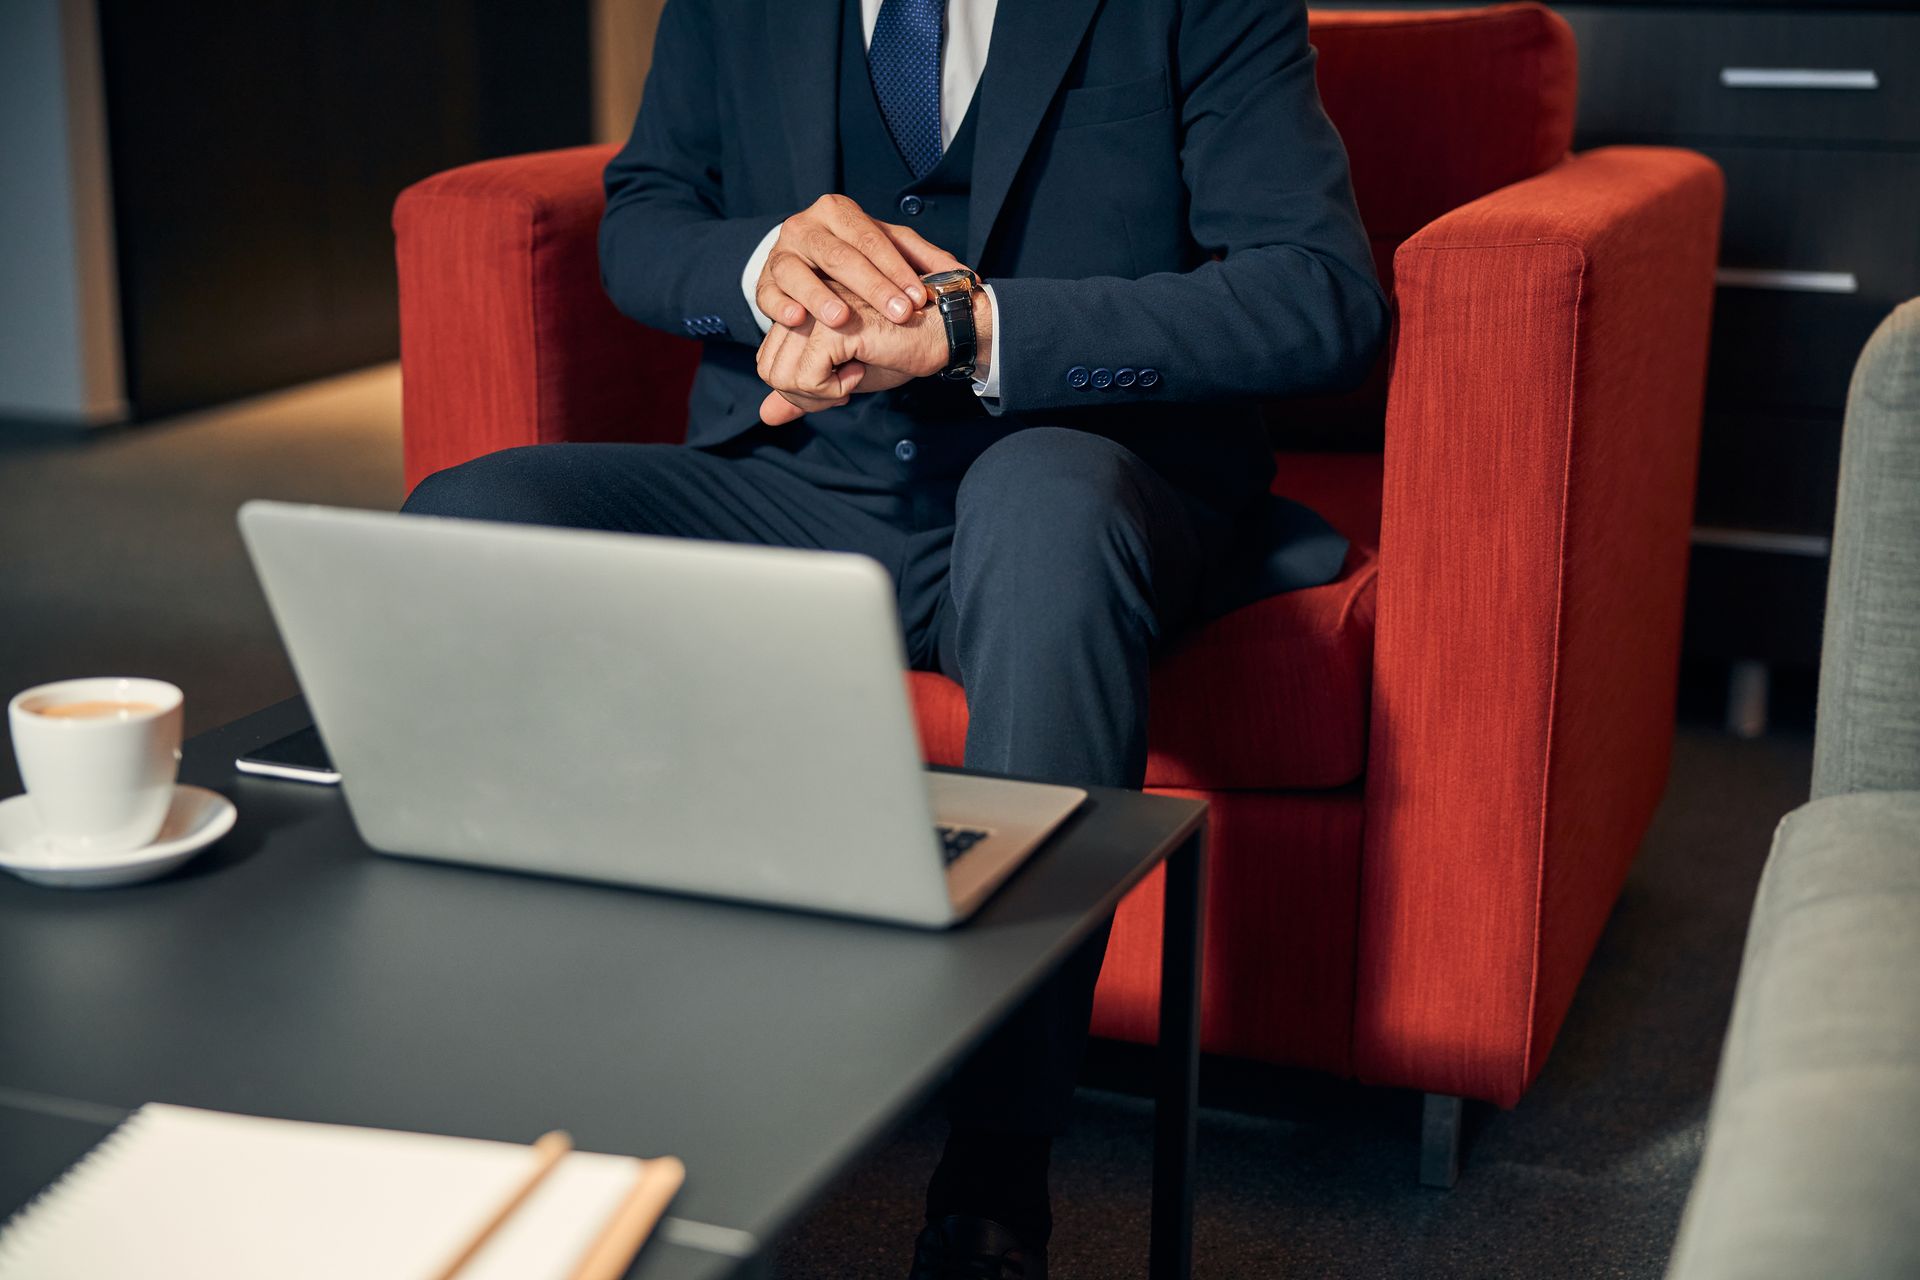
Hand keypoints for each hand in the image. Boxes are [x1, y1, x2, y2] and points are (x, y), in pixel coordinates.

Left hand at [755, 285, 947, 423]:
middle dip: (806, 395)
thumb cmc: (895, 350)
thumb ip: (802, 393)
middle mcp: (802, 303)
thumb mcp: (840, 378)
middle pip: (769, 370)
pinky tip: (861, 368)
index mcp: (801, 309)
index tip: (837, 379)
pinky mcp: (831, 326)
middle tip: (844, 385)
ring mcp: (814, 311)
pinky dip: (833, 390)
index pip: (768, 362)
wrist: (938, 334)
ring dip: (820, 394)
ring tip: (854, 374)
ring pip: (782, 376)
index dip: (800, 388)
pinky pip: (807, 378)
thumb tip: (765, 416)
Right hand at [757, 194, 964, 329]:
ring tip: (843, 318)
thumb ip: (926, 260)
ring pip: (797, 271)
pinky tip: (797, 321)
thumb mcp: (891, 250)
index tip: (918, 300)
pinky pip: (768, 292)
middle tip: (898, 315)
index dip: (896, 270)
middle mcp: (806, 225)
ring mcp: (781, 252)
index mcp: (839, 211)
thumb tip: (967, 277)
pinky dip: (780, 306)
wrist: (807, 261)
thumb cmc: (857, 257)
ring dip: (820, 296)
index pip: (871, 239)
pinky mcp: (763, 279)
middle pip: (838, 255)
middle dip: (871, 287)